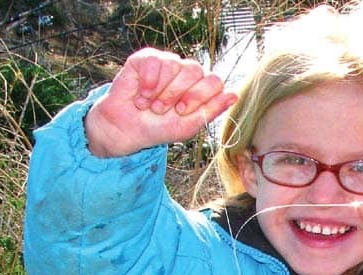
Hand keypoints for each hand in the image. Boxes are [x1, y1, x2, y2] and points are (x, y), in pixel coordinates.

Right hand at [84, 48, 237, 156]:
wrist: (128, 129)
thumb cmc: (160, 128)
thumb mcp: (189, 126)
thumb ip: (211, 111)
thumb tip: (234, 95)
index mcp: (201, 88)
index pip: (214, 81)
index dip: (199, 96)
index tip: (182, 112)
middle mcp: (186, 72)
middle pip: (196, 70)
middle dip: (178, 94)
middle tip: (162, 110)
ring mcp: (167, 63)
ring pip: (175, 65)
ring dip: (161, 92)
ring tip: (151, 105)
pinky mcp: (146, 58)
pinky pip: (155, 61)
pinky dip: (148, 82)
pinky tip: (141, 95)